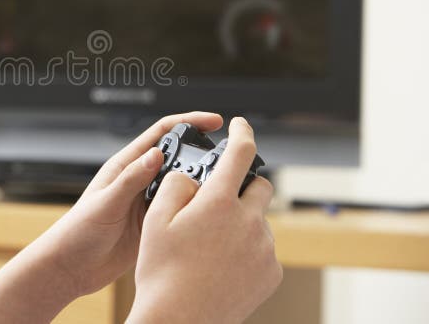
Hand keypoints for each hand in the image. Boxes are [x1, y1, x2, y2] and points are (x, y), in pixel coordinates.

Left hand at [29, 111, 223, 297]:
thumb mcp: (106, 203)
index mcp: (125, 166)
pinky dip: (198, 208)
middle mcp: (139, 180)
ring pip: (184, 185)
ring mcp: (149, 202)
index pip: (161, 134)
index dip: (188, 122)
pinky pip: (182, 210)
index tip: (214, 121)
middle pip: (179, 157)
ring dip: (204, 182)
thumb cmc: (78, 232)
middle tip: (231, 157)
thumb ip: (131, 180)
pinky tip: (215, 213)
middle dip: (204, 151)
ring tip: (229, 186)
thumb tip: (156, 154)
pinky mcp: (155, 224)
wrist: (71, 268)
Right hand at [127, 117, 282, 323]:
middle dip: (241, 185)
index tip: (240, 125)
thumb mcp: (156, 219)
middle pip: (259, 186)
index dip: (242, 132)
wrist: (179, 322)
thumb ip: (177, 184)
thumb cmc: (162, 272)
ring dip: (241, 221)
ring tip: (209, 246)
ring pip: (258, 220)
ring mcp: (264, 249)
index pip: (241, 152)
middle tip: (216, 202)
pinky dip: (246, 248)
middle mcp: (249, 221)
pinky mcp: (271, 273)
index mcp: (219, 202)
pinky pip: (263, 248)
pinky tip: (221, 264)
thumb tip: (193, 176)